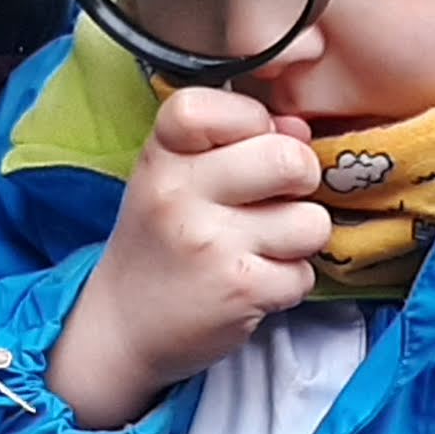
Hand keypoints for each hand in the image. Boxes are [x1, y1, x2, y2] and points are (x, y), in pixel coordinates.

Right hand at [46, 86, 328, 428]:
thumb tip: (299, 130)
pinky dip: (288, 282)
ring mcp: (211, 244)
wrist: (123, 326)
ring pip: (311, 220)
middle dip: (300, 179)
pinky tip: (253, 283)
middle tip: (276, 199)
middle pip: (288, 160)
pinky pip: (304, 273)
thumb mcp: (174, 177)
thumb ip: (233, 142)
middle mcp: (181, 195)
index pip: (220, 107)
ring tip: (261, 247)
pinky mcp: (240, 290)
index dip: (253, 120)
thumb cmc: (160, 241)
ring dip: (298, 238)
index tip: (246, 145)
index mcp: (162, 156)